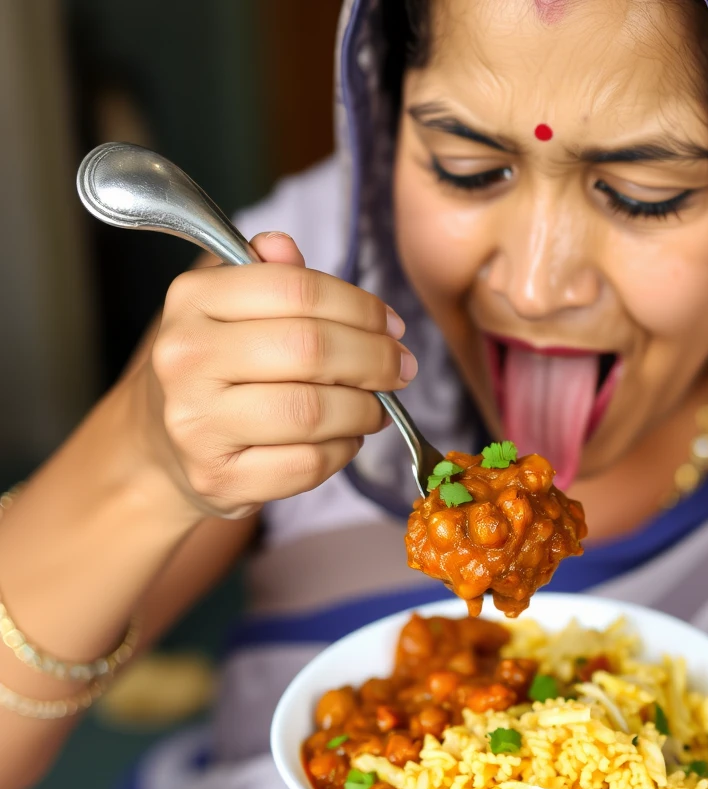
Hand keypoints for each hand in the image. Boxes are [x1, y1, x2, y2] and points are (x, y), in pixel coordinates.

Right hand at [136, 232, 415, 518]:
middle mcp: (185, 359)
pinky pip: (308, 463)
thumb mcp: (227, 308)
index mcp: (191, 301)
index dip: (360, 307)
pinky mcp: (218, 478)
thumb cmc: (215, 369)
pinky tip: (345, 439)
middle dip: (374, 359)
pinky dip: (343, 450)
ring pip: (312, 411)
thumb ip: (264, 275)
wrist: (162, 447)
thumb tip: (286, 247)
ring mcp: (197, 424)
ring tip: (375, 406)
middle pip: (310, 350)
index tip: (392, 326)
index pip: (296, 289)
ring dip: (363, 409)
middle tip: (401, 368)